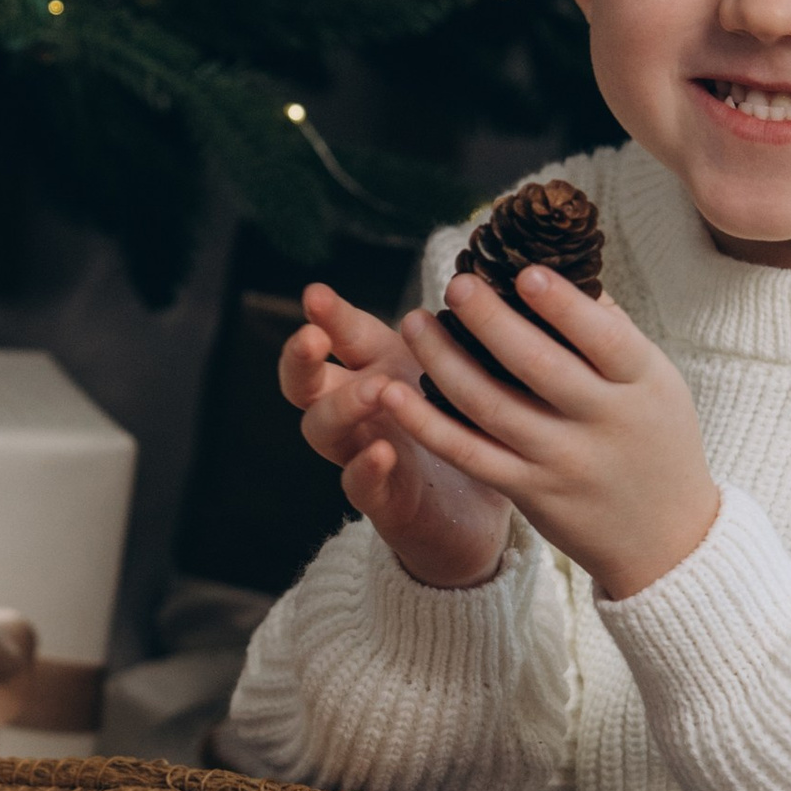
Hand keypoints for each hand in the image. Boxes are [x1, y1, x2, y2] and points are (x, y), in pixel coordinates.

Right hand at [278, 283, 511, 591]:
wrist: (478, 515)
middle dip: (300, 358)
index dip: (327, 315)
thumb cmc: (467, 431)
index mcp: (378, 369)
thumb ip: (463, 333)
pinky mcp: (383, 501)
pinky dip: (365, 469)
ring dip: (343, 407)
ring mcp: (363, 455)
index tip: (316, 294)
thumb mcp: (464, 374)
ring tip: (375, 391)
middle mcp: (359, 411)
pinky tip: (381, 453)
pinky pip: (358, 486)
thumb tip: (490, 275)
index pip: (341, 336)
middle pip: (306, 382)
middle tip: (310, 337)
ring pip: (323, 430)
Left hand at [393, 266, 719, 600]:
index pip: (604, 337)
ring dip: (444, 362)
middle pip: (538, 367)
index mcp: (642, 384)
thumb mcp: (656, 382)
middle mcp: (604, 423)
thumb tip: (559, 265)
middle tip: (455, 284)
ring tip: (415, 323)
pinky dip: (427, 424)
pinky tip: (393, 393)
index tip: (523, 270)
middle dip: (490, 322)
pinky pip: (469, 454)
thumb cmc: (655, 437)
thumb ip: (611, 329)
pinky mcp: (528, 491)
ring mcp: (562, 461)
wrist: (665, 537)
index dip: (563, 304)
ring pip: (492, 407)